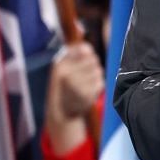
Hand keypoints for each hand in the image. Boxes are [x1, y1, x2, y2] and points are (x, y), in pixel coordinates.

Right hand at [45, 39, 103, 154]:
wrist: (61, 111)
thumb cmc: (63, 86)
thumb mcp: (62, 68)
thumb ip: (74, 55)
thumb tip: (88, 47)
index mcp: (59, 65)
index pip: (83, 49)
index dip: (87, 54)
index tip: (83, 60)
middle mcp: (66, 73)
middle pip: (93, 59)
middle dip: (92, 65)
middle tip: (83, 74)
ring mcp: (76, 84)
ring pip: (98, 70)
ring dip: (95, 75)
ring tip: (84, 83)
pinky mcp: (86, 94)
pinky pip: (100, 82)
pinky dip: (97, 85)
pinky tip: (87, 90)